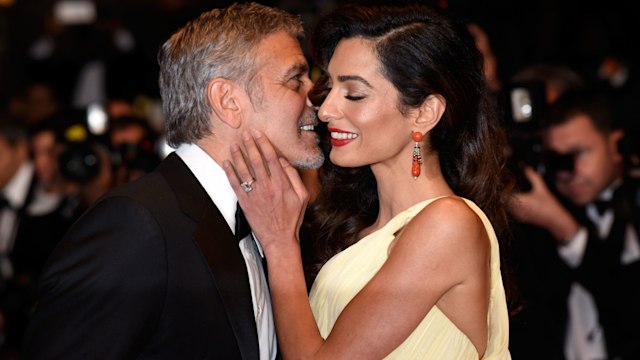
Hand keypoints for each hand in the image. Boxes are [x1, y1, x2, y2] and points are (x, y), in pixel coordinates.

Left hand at [223, 130, 308, 251]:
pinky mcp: (245, 202)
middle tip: (245, 133)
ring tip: (234, 144)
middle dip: (250, 145)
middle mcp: (267, 187)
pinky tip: (226, 163)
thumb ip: (294, 177)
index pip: (271, 158)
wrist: (279, 239)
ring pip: (243, 170)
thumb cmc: (292, 218)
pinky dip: (229, 172)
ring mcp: (254, 195)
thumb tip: (283, 161)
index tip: (258, 134)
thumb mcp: (302, 197)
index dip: (264, 143)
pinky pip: (235, 184)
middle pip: (256, 160)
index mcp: (281, 184)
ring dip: (238, 155)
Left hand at [508, 166, 578, 242]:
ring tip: (511, 191)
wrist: (555, 220)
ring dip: (507, 199)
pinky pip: (511, 210)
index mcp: (519, 201)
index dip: (501, 188)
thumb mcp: (541, 188)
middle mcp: (516, 209)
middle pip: (502, 200)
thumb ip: (532, 176)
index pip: (502, 195)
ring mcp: (517, 215)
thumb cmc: (549, 205)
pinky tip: (518, 200)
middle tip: (505, 185)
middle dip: (504, 192)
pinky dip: (512, 205)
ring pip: (506, 206)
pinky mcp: (520, 218)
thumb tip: (525, 167)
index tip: (501, 182)